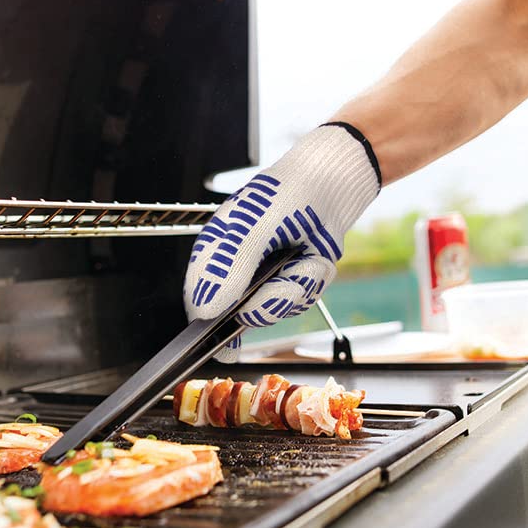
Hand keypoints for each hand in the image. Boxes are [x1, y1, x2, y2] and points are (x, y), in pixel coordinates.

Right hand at [184, 124, 379, 361]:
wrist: (330, 187)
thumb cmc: (286, 194)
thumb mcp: (253, 225)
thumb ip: (230, 266)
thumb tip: (206, 310)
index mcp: (213, 253)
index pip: (197, 302)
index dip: (209, 326)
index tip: (227, 340)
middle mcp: (234, 272)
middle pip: (238, 317)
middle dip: (272, 301)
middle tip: (289, 280)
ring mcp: (262, 281)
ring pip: (274, 312)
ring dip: (297, 288)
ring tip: (305, 258)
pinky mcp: (287, 285)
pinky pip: (298, 303)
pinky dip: (312, 283)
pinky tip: (313, 260)